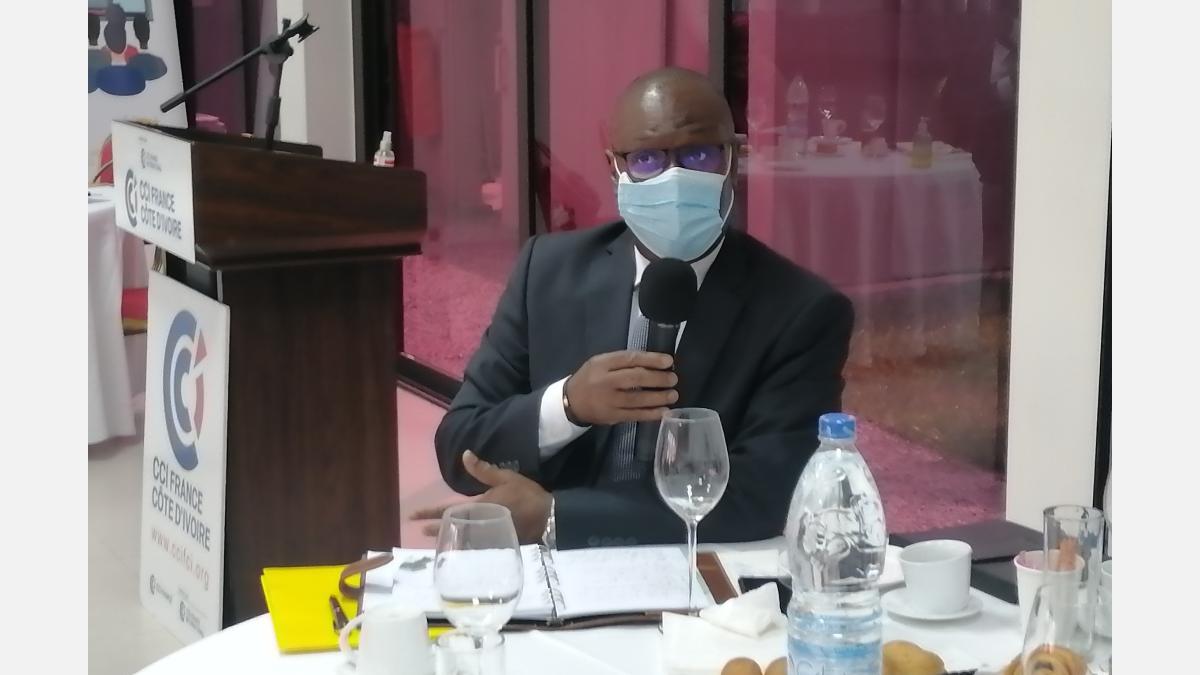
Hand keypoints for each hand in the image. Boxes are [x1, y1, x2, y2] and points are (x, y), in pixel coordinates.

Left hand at [412, 451, 552, 543]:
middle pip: (451, 527)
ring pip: (461, 537)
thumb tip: (464, 455)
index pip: (447, 509)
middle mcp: (478, 523)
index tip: (413, 516)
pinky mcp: (497, 542)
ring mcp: (487, 535)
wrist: (548, 518)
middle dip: (436, 528)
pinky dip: (466, 543)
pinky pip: (475, 544)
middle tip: (421, 530)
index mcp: (478, 506)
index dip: (430, 512)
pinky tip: (462, 543)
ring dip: (449, 536)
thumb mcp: (506, 477)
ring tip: (437, 537)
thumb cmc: (526, 495)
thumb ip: (483, 469)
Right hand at [565, 350, 677, 425]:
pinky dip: (651, 414)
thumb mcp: (600, 362)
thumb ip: (622, 361)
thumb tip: (653, 362)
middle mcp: (606, 381)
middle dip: (658, 379)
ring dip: (658, 398)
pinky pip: (635, 415)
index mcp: (603, 364)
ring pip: (637, 399)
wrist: (570, 402)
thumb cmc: (590, 378)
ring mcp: (609, 401)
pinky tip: (664, 411)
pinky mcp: (613, 416)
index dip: (651, 360)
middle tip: (673, 379)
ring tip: (673, 395)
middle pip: (636, 378)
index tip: (668, 361)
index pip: (630, 359)